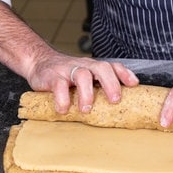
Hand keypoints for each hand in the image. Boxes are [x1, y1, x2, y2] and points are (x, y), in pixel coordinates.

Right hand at [0, 0, 138, 113]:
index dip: (124, 74)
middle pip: (101, 68)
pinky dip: (63, 98)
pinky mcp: (52, 76)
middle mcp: (83, 66)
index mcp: (93, 67)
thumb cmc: (66, 76)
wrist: (38, 63)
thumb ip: (97, 89)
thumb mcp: (84, 79)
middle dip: (110, 83)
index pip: (112, 66)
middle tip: (115, 100)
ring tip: (86, 109)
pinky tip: (64, 110)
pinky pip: (59, 85)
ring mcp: (68, 69)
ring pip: (82, 75)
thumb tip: (118, 110)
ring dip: (87, 93)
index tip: (134, 85)